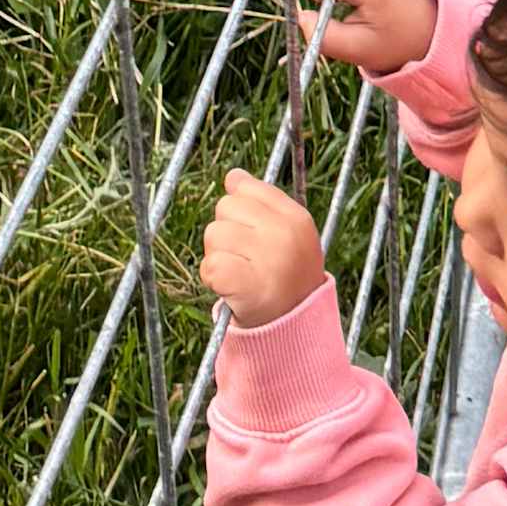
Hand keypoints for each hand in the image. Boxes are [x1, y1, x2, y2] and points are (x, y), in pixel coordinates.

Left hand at [201, 167, 327, 328]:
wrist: (295, 330)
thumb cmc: (284, 277)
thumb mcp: (285, 235)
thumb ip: (261, 202)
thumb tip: (233, 176)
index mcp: (296, 218)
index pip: (245, 187)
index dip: (241, 211)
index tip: (254, 235)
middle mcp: (285, 235)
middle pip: (225, 206)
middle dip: (227, 232)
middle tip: (247, 259)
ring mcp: (267, 260)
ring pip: (213, 234)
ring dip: (218, 256)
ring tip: (241, 274)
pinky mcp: (246, 284)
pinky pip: (210, 264)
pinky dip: (212, 279)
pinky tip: (231, 289)